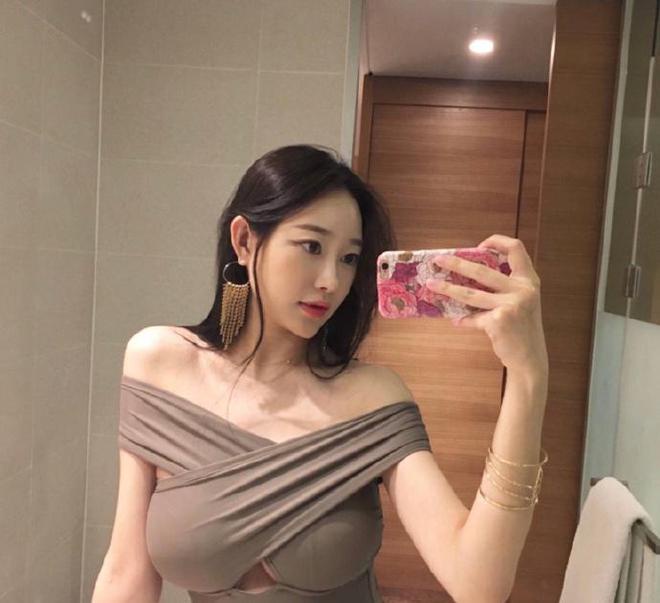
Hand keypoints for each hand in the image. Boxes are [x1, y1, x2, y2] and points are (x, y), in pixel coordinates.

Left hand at [426, 235, 547, 373]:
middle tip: (438, 260)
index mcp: (529, 280)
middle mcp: (523, 289)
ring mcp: (511, 305)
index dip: (497, 241)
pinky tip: (457, 321)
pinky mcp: (499, 321)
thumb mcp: (521, 301)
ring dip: (447, 289)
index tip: (478, 246)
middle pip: (482, 270)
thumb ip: (504, 287)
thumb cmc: (521, 329)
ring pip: (470, 294)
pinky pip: (473, 317)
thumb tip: (467, 274)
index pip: (516, 248)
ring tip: (431, 285)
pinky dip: (463, 320)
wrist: (530, 359)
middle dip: (456, 263)